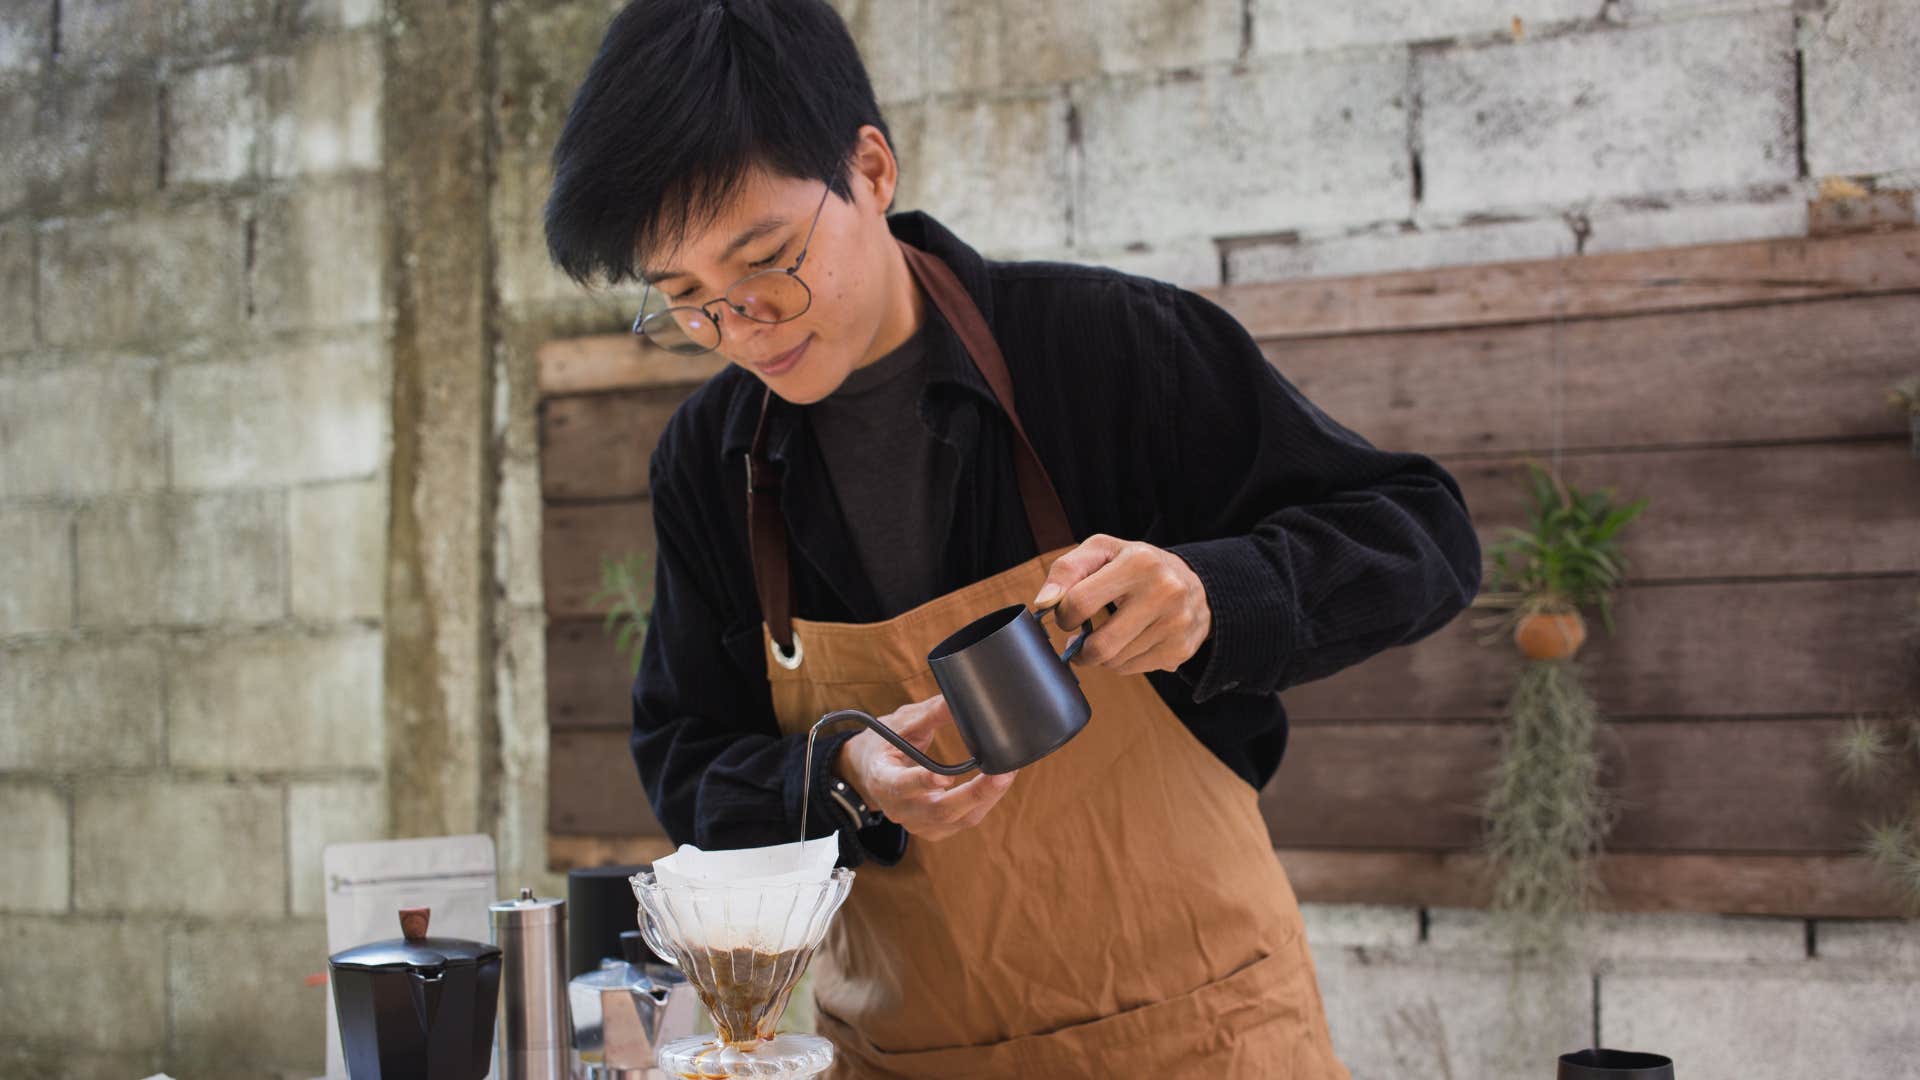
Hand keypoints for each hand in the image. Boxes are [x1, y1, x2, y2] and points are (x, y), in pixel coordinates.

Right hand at [834, 695, 1015, 841]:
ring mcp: (918, 824)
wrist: (873, 771)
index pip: (900, 786)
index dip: (921, 783)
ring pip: (957, 819)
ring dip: (986, 798)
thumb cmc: (887, 744)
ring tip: (1007, 774)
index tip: (943, 776)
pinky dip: (984, 803)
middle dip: (974, 795)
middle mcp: (899, 809)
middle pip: (939, 811)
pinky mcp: (935, 829)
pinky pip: (964, 820)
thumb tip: (962, 698)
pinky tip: (998, 784)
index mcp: (882, 780)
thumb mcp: (901, 723)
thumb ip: (929, 713)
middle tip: (1001, 775)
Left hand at [1032, 534, 1211, 674]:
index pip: (1080, 603)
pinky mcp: (1180, 649)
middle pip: (1099, 645)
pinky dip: (1121, 661)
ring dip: (1101, 654)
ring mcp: (1175, 623)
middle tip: (1079, 640)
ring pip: (1114, 662)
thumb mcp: (1103, 551)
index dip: (1063, 616)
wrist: (1195, 584)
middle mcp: (1164, 591)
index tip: (1066, 616)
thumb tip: (1043, 603)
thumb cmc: (1136, 566)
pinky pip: (1131, 670)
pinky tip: (1127, 642)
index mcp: (1139, 562)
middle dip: (1080, 649)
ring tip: (1108, 635)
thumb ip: (1067, 570)